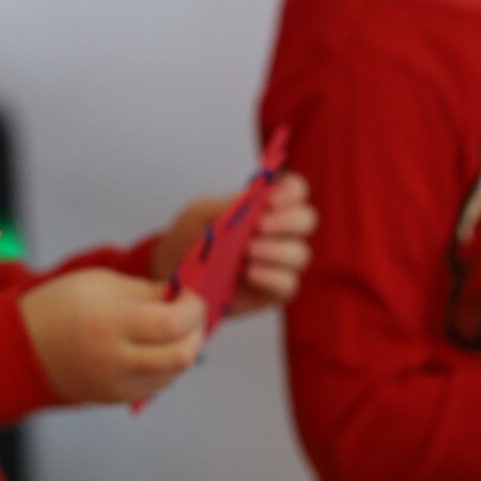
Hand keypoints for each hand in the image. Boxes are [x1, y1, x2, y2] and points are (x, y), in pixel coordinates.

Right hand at [21, 268, 206, 407]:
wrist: (18, 350)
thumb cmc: (57, 307)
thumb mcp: (99, 283)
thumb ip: (145, 290)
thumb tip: (181, 297)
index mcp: (110, 324)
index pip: (173, 323)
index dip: (193, 308)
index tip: (190, 294)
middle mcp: (116, 361)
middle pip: (183, 355)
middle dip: (197, 330)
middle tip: (190, 312)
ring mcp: (117, 386)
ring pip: (175, 373)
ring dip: (186, 348)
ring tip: (174, 327)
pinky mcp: (116, 399)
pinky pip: (158, 384)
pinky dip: (168, 364)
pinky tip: (157, 345)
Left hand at [151, 174, 318, 315]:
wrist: (172, 276)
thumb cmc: (189, 239)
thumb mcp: (199, 215)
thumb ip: (227, 205)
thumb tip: (253, 198)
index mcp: (267, 206)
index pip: (296, 190)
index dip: (292, 191)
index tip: (272, 198)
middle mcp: (281, 232)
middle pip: (307, 219)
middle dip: (287, 221)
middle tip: (260, 225)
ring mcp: (281, 263)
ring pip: (301, 253)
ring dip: (277, 250)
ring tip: (248, 251)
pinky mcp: (276, 291)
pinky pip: (289, 284)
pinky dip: (272, 277)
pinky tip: (250, 273)